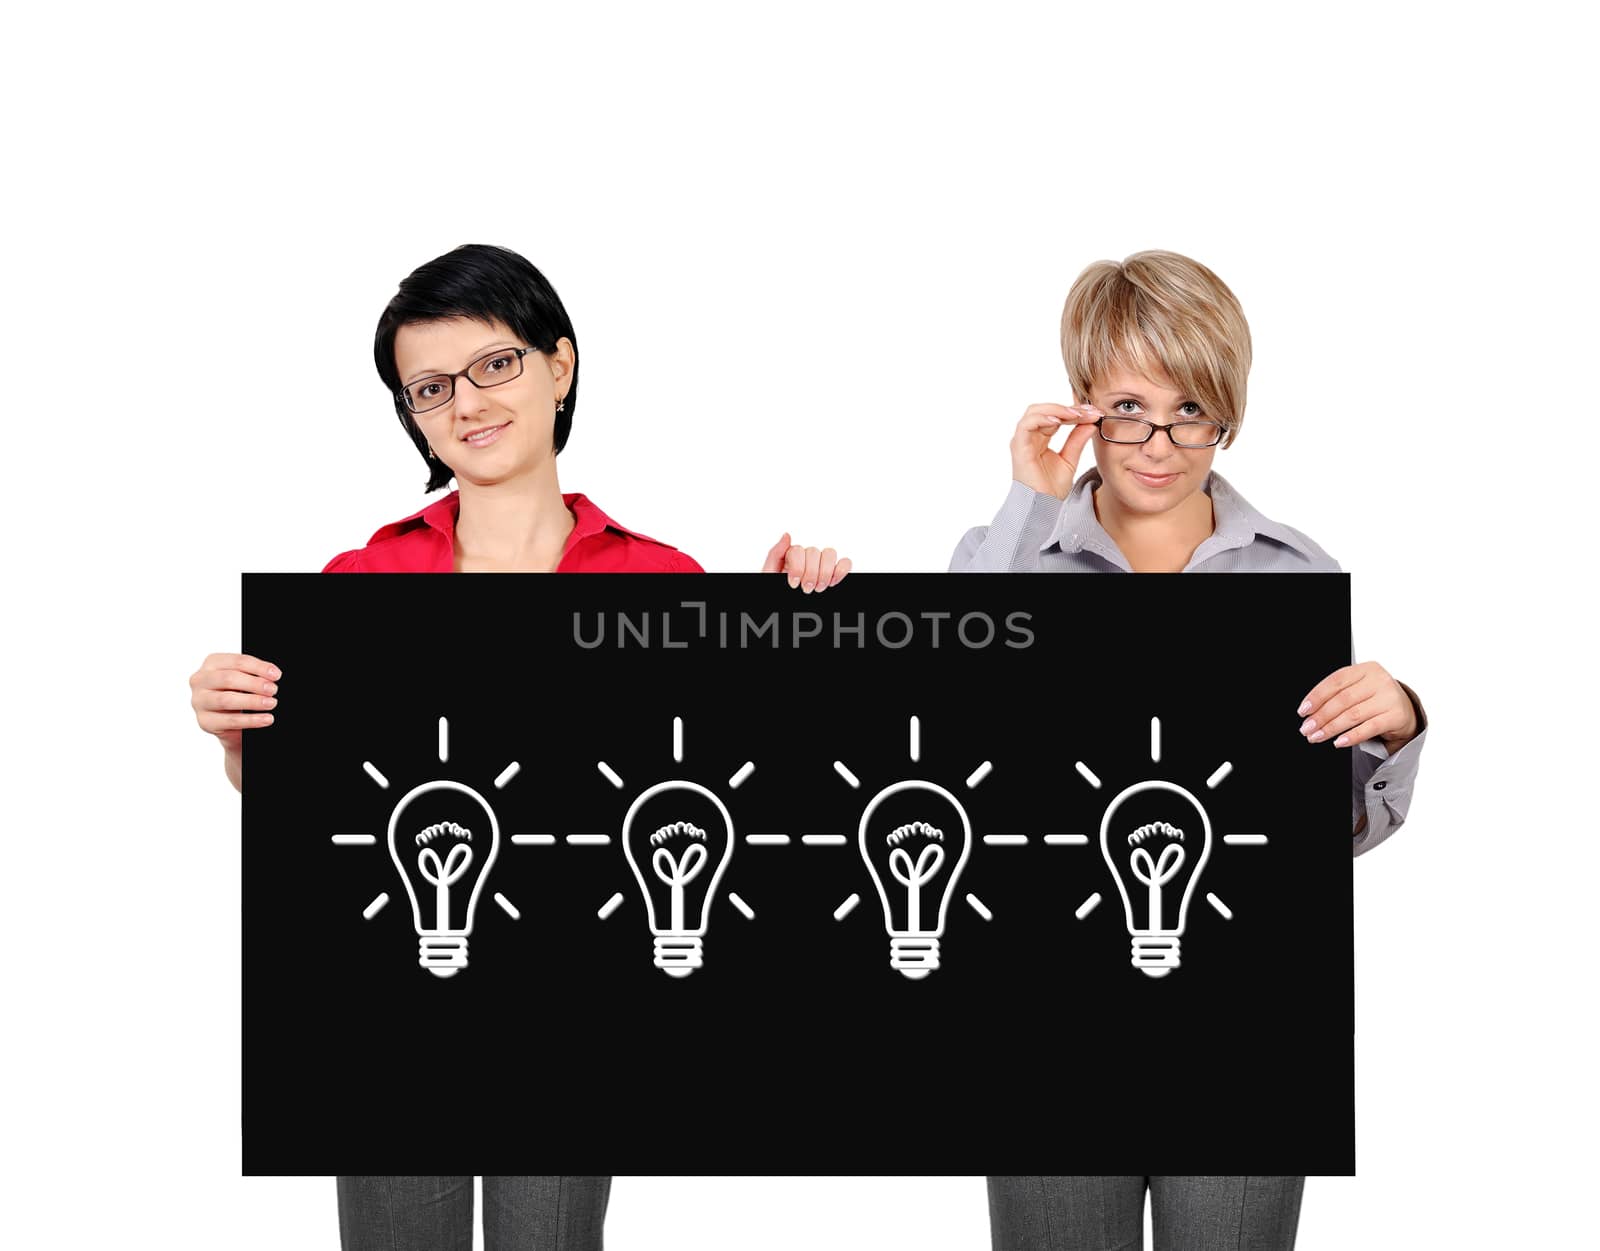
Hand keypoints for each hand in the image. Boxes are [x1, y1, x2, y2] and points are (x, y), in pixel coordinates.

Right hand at [190, 652, 279, 789]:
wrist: (230, 721)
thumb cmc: (237, 693)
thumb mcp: (244, 680)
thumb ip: (254, 674)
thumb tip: (273, 676)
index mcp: (212, 663)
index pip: (237, 662)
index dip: (258, 668)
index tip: (276, 675)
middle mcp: (201, 681)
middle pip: (229, 679)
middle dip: (255, 684)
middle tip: (273, 690)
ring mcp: (199, 701)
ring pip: (227, 700)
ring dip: (253, 701)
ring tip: (271, 703)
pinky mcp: (205, 721)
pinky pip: (230, 720)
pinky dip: (251, 720)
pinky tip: (266, 719)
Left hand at [760, 532, 851, 593]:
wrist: (783, 615)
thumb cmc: (777, 594)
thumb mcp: (769, 574)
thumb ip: (775, 554)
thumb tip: (787, 535)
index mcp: (790, 558)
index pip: (798, 549)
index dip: (798, 567)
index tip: (793, 584)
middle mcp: (807, 560)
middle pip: (814, 552)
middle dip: (811, 573)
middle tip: (806, 589)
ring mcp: (822, 567)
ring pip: (830, 554)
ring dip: (825, 572)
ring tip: (818, 588)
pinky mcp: (835, 575)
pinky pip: (845, 563)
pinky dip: (841, 571)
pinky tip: (832, 583)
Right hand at [1010, 403, 1100, 498]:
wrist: (1043, 506)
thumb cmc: (1051, 488)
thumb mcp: (1070, 459)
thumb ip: (1077, 440)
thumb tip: (1091, 422)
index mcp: (1040, 439)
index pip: (1056, 416)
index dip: (1074, 411)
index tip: (1094, 412)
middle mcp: (1029, 437)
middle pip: (1045, 409)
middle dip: (1068, 407)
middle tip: (1088, 411)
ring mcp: (1022, 441)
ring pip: (1034, 412)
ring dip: (1056, 409)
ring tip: (1075, 414)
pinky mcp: (1019, 447)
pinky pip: (1027, 424)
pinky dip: (1042, 417)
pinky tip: (1059, 420)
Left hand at [1297, 661, 1418, 750]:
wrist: (1404, 711)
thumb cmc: (1374, 699)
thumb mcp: (1358, 689)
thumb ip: (1337, 695)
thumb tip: (1310, 713)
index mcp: (1366, 669)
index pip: (1336, 681)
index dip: (1316, 696)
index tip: (1303, 711)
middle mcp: (1379, 680)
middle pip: (1343, 699)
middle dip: (1321, 716)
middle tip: (1306, 729)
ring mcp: (1389, 698)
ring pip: (1353, 715)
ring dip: (1331, 728)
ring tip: (1317, 737)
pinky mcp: (1396, 716)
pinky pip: (1369, 728)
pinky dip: (1352, 736)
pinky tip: (1339, 742)